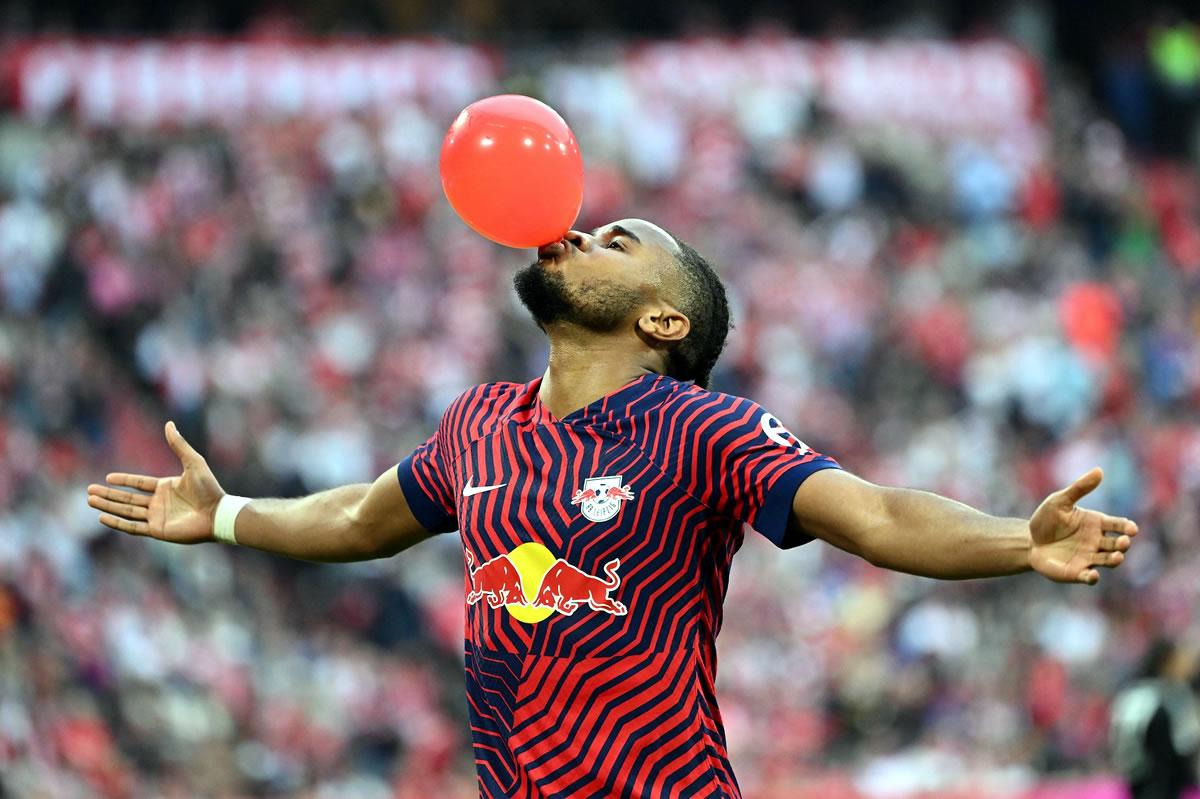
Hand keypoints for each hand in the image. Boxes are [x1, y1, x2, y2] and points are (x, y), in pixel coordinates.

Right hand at [86, 421, 224, 543]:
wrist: (217, 514)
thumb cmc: (209, 489)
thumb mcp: (193, 462)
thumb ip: (179, 445)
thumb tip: (169, 424)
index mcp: (166, 487)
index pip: (139, 483)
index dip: (124, 480)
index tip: (108, 477)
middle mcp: (159, 502)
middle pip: (127, 498)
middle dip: (108, 495)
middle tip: (89, 491)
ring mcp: (157, 517)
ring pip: (126, 511)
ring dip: (108, 506)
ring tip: (90, 500)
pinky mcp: (157, 530)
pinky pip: (132, 527)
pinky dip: (117, 523)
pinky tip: (102, 518)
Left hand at [1029, 468, 1138, 584]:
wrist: (1029, 540)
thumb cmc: (1047, 519)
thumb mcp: (1060, 501)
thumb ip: (1079, 488)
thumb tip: (1099, 470)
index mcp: (1096, 523)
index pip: (1118, 525)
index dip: (1127, 527)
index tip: (1132, 529)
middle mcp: (1097, 542)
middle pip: (1118, 544)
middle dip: (1123, 544)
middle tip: (1123, 542)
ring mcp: (1089, 558)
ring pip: (1109, 561)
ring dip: (1115, 560)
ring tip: (1116, 557)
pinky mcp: (1077, 572)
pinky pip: (1089, 577)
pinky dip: (1093, 577)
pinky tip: (1093, 575)